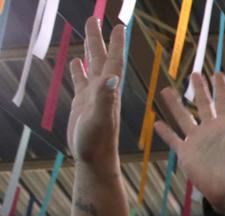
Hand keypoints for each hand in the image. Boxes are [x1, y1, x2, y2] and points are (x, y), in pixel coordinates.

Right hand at [67, 19, 124, 168]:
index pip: (114, 61)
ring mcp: (93, 96)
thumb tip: (111, 77)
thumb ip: (105, 97)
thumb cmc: (98, 142)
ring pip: (91, 66)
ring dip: (89, 50)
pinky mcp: (83, 104)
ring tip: (88, 31)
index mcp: (109, 90)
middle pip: (101, 58)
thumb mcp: (100, 118)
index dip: (116, 44)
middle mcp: (104, 90)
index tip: (119, 26)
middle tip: (94, 18)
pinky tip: (76, 61)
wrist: (95, 160)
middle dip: (99, 38)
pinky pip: (81, 82)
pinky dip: (78, 70)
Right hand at [154, 73, 224, 215]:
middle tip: (194, 73)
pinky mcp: (186, 154)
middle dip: (199, 89)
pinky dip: (165, 132)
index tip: (218, 73)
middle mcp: (211, 131)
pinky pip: (174, 140)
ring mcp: (197, 142)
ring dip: (175, 104)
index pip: (223, 102)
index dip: (221, 88)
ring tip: (166, 90)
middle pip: (203, 104)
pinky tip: (157, 122)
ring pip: (183, 117)